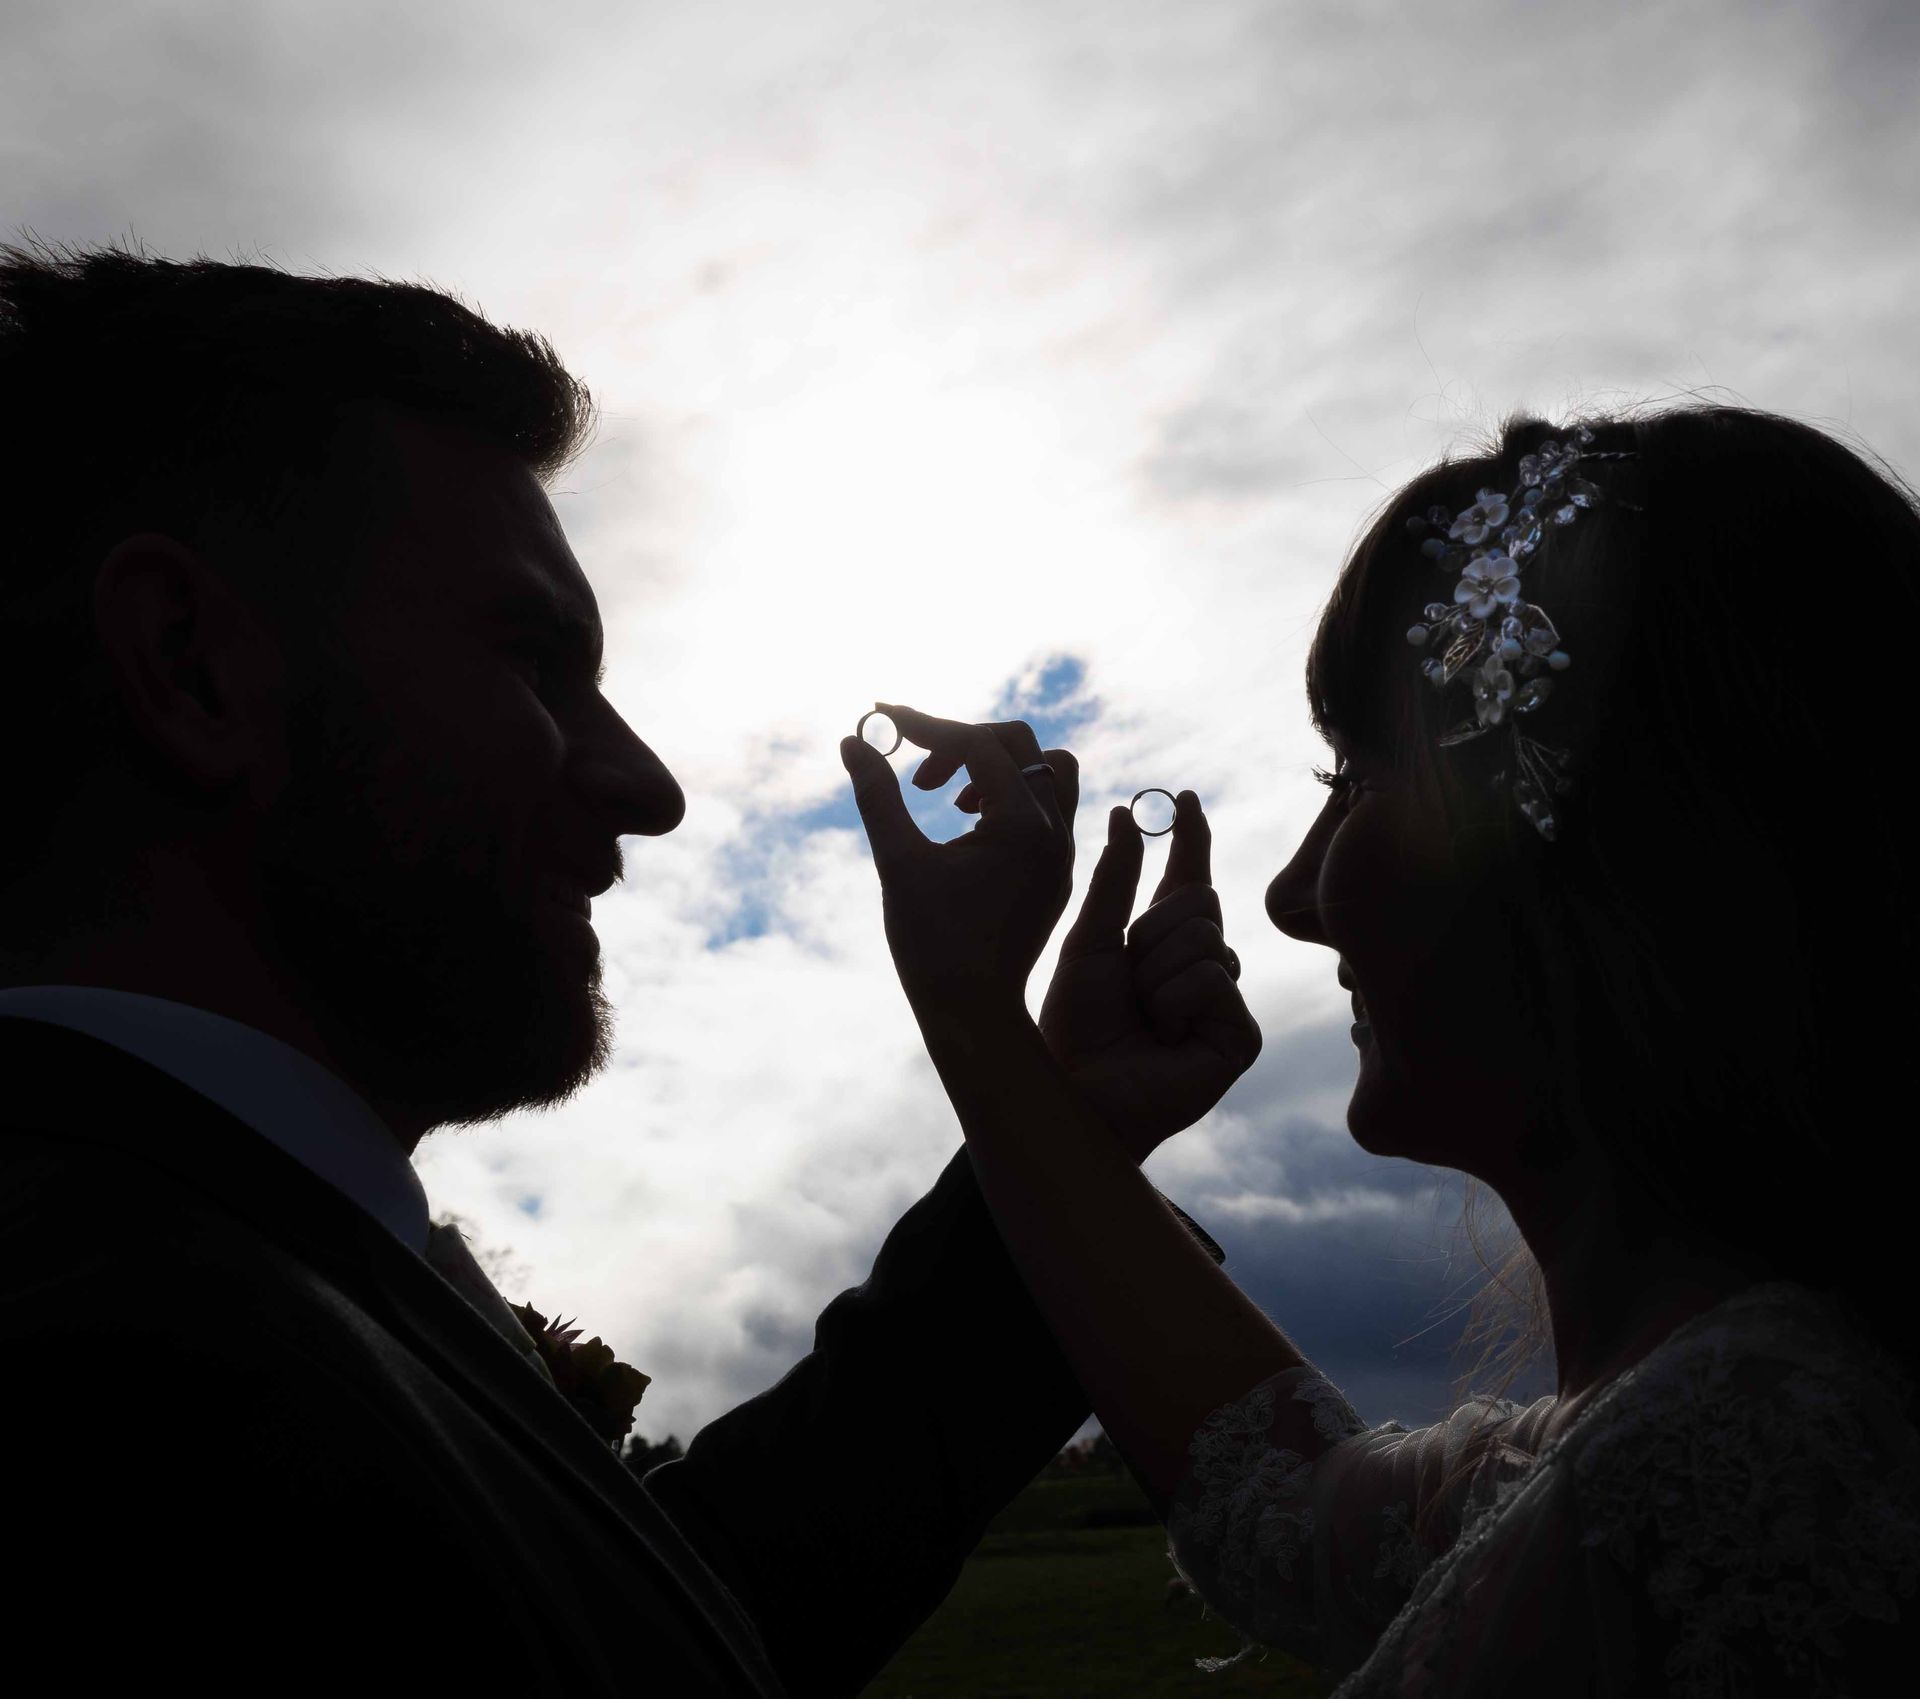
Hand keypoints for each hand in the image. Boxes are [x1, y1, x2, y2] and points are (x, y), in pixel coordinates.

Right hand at [841, 704, 1078, 1019]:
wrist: (972, 1014)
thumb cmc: (932, 946)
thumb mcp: (899, 863)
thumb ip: (878, 796)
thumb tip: (853, 740)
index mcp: (1024, 827)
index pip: (979, 744)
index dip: (927, 727)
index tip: (882, 722)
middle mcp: (1055, 832)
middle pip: (1019, 743)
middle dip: (961, 742)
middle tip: (917, 776)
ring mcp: (1060, 852)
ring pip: (1046, 770)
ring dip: (995, 765)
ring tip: (948, 796)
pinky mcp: (1054, 870)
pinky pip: (1046, 805)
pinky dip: (1008, 795)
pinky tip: (965, 824)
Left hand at [1037, 790, 1261, 1162]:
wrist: (1076, 1091)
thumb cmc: (1075, 1025)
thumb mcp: (1088, 942)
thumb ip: (1114, 881)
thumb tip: (1127, 815)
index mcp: (1162, 942)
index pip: (1187, 879)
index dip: (1190, 839)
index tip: (1186, 798)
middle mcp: (1200, 966)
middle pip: (1199, 901)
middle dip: (1153, 933)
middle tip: (1130, 983)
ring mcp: (1224, 1000)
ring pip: (1207, 937)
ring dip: (1157, 975)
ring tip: (1143, 1018)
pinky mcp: (1240, 1035)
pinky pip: (1214, 978)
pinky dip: (1176, 1002)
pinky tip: (1165, 1038)